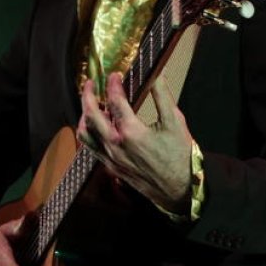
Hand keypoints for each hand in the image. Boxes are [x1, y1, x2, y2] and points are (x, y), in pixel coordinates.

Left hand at [77, 72, 192, 212]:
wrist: (179, 191)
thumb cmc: (180, 157)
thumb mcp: (175, 122)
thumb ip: (162, 96)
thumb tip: (156, 75)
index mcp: (130, 132)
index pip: (114, 100)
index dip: (112, 84)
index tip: (114, 75)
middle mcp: (115, 145)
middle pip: (91, 115)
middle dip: (88, 95)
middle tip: (90, 83)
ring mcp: (111, 158)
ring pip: (86, 134)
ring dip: (85, 115)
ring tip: (90, 104)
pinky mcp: (112, 168)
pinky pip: (92, 148)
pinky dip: (90, 133)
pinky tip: (97, 128)